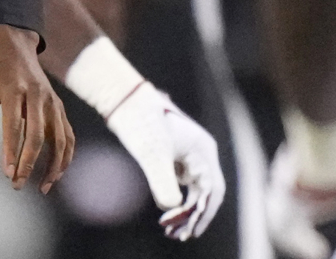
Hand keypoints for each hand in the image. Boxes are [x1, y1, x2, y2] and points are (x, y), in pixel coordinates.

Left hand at [0, 25, 74, 192]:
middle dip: (29, 163)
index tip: (6, 173)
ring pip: (59, 138)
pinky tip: (55, 174)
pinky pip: (67, 135)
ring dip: (53, 165)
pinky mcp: (59, 106)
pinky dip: (65, 156)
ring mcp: (51, 100)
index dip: (11, 150)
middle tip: (16, 183)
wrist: (12, 44)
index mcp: (12, 88)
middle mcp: (36, 94)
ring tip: (41, 187)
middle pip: (38, 134)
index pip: (14, 124)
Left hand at [103, 84, 225, 240]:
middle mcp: (201, 153)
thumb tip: (172, 207)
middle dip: (194, 216)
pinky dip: (178, 200)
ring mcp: (190, 154)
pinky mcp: (177, 156)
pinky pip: (184, 183)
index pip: (212, 190)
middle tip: (179, 235)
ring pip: (196, 190)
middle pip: (206, 192)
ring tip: (171, 230)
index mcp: (203, 150)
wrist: (123, 99)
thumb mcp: (150, 153)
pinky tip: (166, 213)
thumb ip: (162, 180)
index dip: (203, 214)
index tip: (189, 231)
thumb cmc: (138, 122)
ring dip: (186, 211)